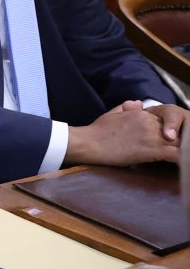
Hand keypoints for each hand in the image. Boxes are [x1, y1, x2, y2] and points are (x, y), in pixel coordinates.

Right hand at [66, 102, 185, 166]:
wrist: (88, 142)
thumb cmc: (96, 131)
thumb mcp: (112, 114)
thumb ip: (126, 109)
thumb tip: (136, 103)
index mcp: (142, 114)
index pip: (167, 120)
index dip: (174, 131)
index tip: (175, 139)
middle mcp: (150, 123)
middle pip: (178, 130)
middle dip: (183, 140)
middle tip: (185, 147)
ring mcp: (152, 136)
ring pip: (181, 141)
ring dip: (185, 148)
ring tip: (187, 157)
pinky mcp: (151, 150)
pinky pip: (176, 154)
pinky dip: (183, 159)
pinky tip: (184, 165)